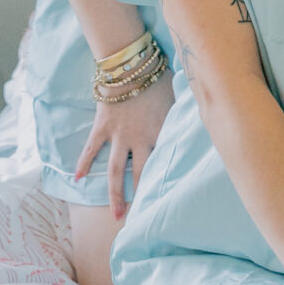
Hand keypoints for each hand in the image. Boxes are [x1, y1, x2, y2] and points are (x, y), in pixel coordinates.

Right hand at [74, 75, 173, 219]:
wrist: (129, 66)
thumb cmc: (158, 76)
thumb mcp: (178, 94)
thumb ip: (186, 108)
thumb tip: (206, 111)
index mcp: (162, 132)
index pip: (167, 161)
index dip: (169, 181)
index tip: (172, 202)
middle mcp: (141, 139)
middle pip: (141, 174)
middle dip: (142, 197)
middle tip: (143, 219)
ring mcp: (120, 136)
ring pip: (117, 171)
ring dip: (116, 194)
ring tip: (116, 214)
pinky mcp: (103, 128)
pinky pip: (91, 150)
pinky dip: (84, 164)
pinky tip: (78, 179)